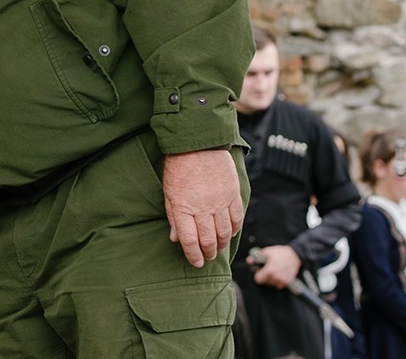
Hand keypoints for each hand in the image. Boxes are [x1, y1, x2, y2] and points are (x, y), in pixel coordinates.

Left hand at [163, 148, 243, 267]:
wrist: (199, 144)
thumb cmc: (179, 167)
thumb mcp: (169, 191)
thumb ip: (173, 216)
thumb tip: (176, 238)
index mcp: (183, 207)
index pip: (189, 240)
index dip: (192, 255)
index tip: (194, 262)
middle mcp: (203, 208)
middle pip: (208, 240)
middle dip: (207, 254)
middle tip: (206, 258)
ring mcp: (220, 202)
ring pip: (225, 234)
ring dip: (221, 245)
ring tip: (217, 249)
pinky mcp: (233, 195)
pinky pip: (237, 219)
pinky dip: (233, 230)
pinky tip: (228, 234)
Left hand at [251, 244, 302, 288]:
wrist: (294, 255)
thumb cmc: (280, 253)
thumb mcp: (266, 252)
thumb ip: (256, 257)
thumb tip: (249, 261)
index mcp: (270, 270)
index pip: (258, 280)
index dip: (258, 274)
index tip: (260, 270)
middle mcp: (276, 277)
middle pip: (265, 282)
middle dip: (264, 276)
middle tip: (267, 269)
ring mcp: (283, 280)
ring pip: (272, 284)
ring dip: (271, 279)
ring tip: (274, 271)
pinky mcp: (288, 282)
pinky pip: (280, 285)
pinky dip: (278, 281)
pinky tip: (279, 274)